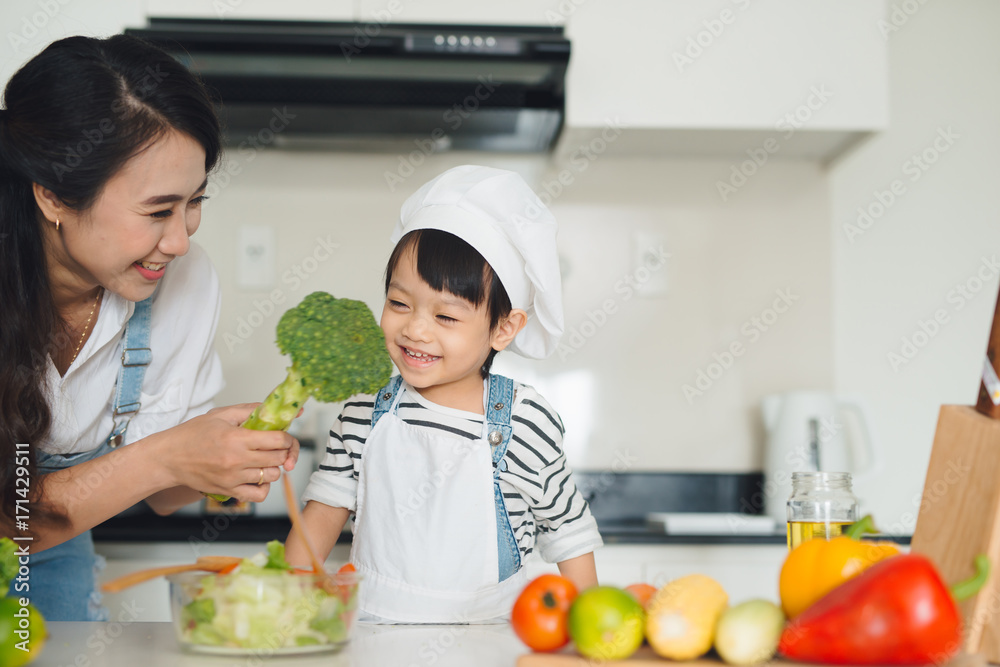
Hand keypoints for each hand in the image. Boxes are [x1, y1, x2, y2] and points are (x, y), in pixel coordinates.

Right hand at [158, 403, 299, 502]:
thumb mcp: (221, 415)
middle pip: (278, 459)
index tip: (284, 437)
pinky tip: (257, 477)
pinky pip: (258, 495)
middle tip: (275, 447)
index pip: (278, 440)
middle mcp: (236, 460)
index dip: (287, 438)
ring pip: (272, 476)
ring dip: (273, 468)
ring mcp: (233, 478)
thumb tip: (276, 409)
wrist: (168, 458)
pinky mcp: (228, 491)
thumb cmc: (192, 434)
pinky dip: (263, 487)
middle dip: (283, 451)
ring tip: (263, 460)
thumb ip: (251, 410)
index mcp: (236, 438)